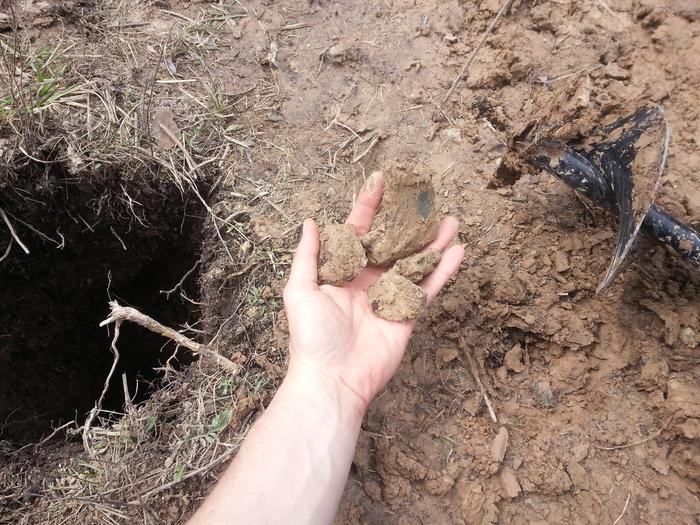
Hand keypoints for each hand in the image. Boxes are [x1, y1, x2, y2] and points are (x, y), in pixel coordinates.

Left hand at [283, 172, 464, 413]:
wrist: (333, 380)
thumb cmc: (311, 337)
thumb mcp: (300, 290)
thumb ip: (309, 256)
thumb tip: (311, 222)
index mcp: (342, 272)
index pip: (358, 231)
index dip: (369, 207)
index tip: (381, 181)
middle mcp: (367, 280)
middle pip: (392, 244)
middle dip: (407, 221)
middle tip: (423, 197)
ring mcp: (389, 296)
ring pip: (415, 262)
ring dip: (432, 242)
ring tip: (450, 219)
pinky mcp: (407, 315)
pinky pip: (428, 288)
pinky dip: (443, 270)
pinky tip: (458, 250)